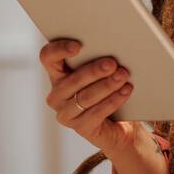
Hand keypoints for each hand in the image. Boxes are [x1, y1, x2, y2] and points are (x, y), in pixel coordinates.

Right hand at [40, 39, 136, 155]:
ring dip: (107, 85)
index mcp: (56, 75)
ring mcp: (66, 113)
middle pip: (72, 80)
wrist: (118, 124)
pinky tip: (125, 91)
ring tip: (123, 75)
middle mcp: (56, 95)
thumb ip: (96, 60)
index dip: (59, 49)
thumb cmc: (106, 91)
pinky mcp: (80, 128)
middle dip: (94, 71)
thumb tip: (110, 50)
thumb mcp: (98, 73)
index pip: (48, 57)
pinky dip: (113, 100)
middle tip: (112, 63)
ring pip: (85, 97)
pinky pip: (97, 112)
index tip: (78, 46)